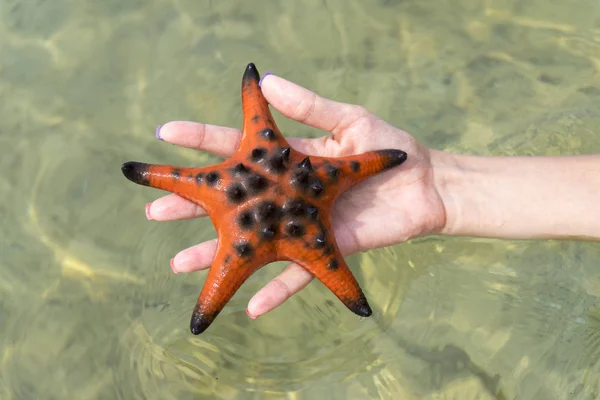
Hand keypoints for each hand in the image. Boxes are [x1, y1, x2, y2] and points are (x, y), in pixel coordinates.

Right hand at [146, 73, 446, 317]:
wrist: (425, 185)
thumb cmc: (390, 151)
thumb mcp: (350, 121)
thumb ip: (310, 106)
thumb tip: (268, 81)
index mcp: (288, 161)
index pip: (237, 147)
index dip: (202, 139)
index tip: (166, 135)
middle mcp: (286, 193)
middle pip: (232, 199)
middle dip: (193, 204)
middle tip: (157, 210)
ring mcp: (301, 223)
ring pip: (252, 242)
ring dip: (217, 254)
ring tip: (180, 263)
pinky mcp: (324, 247)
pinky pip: (298, 276)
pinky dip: (277, 293)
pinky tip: (252, 308)